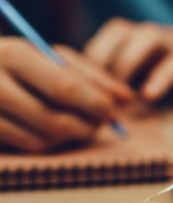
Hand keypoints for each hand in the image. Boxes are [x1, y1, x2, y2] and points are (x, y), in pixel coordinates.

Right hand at [0, 37, 132, 151]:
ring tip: (81, 125)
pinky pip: (30, 147)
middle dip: (87, 126)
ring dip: (71, 137)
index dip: (95, 104)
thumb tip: (127, 99)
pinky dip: (52, 143)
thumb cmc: (25, 63)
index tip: (114, 111)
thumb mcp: (55, 59)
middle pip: (55, 120)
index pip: (63, 88)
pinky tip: (58, 131)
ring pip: (44, 139)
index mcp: (14, 55)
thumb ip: (93, 76)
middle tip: (102, 124)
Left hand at [84, 19, 172, 100]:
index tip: (81, 98)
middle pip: (113, 38)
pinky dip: (159, 79)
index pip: (99, 44)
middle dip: (99, 68)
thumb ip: (129, 79)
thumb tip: (98, 105)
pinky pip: (172, 65)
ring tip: (119, 100)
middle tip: (95, 101)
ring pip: (139, 43)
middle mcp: (149, 33)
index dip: (85, 69)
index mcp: (136, 36)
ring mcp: (172, 43)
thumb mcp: (153, 69)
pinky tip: (150, 97)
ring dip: (124, 69)